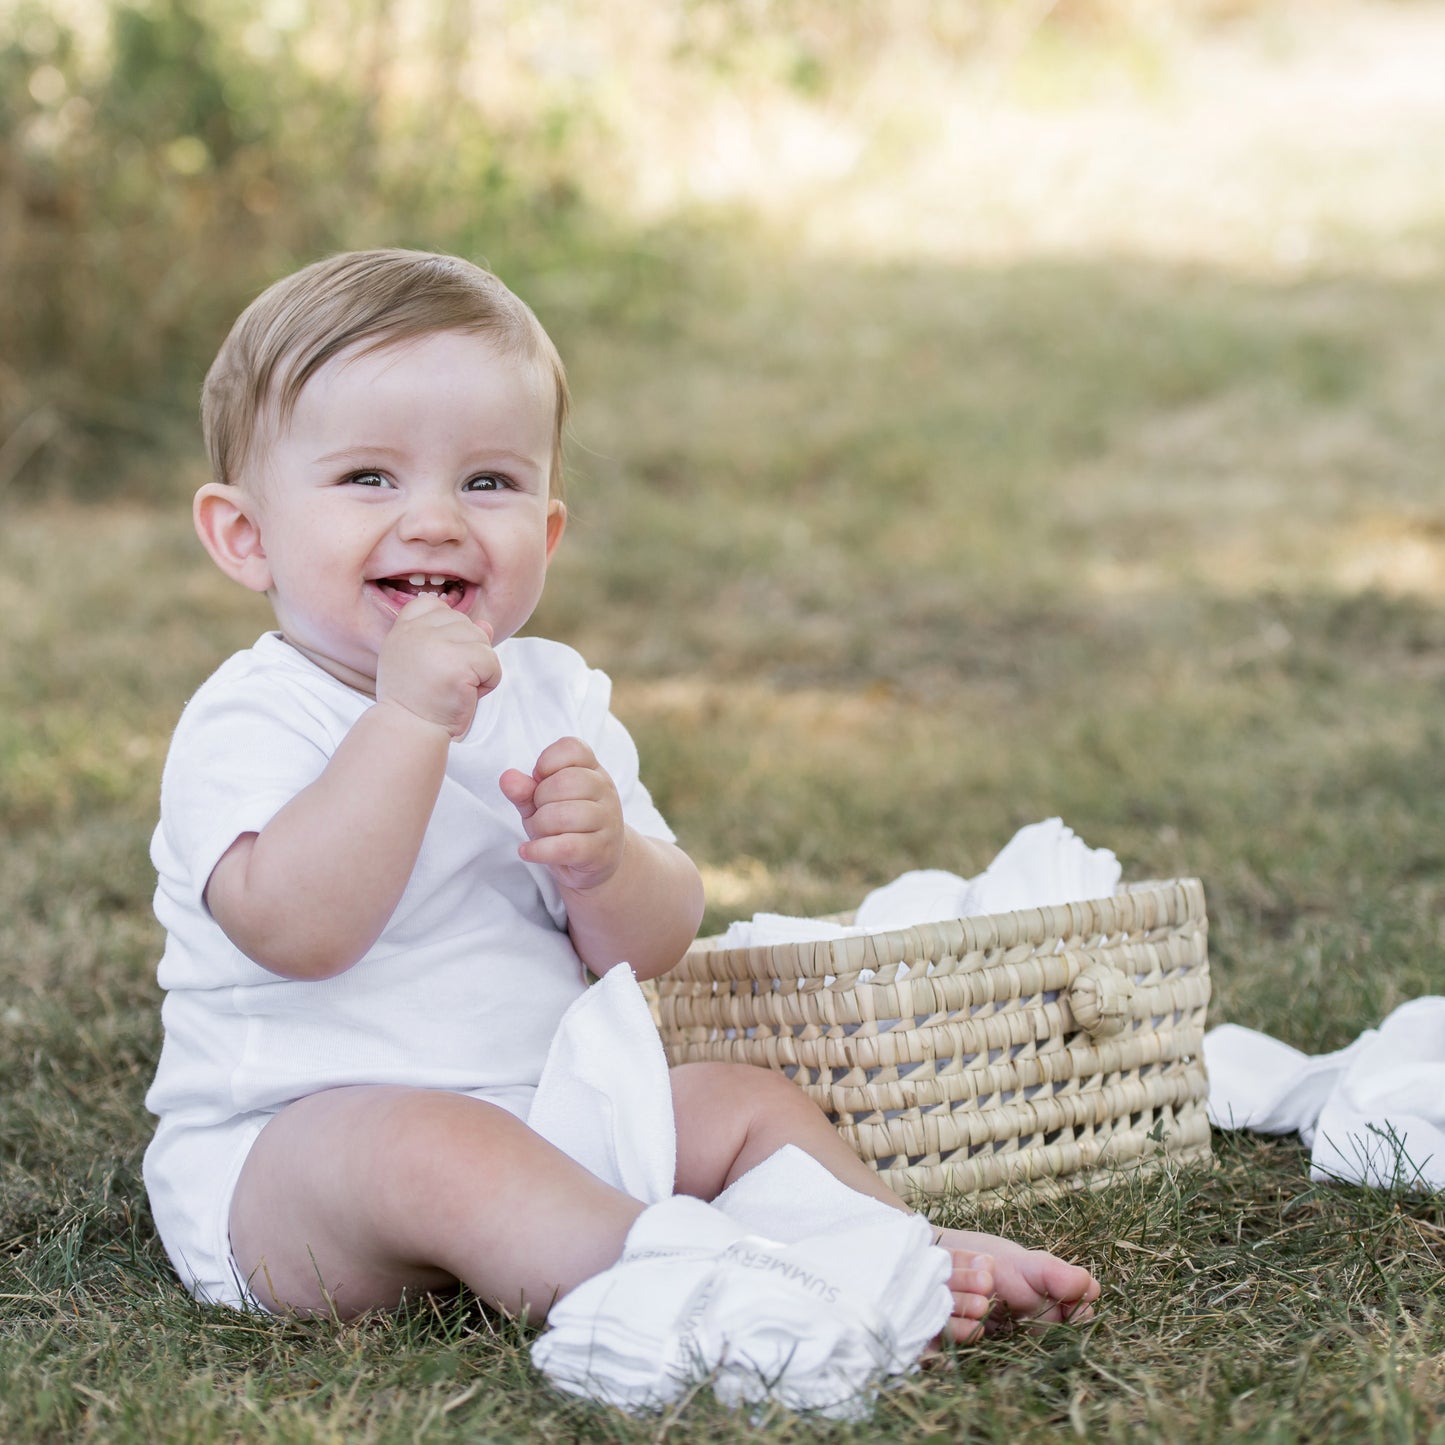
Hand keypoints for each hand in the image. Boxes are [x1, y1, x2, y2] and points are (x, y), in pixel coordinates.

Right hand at [375, 595, 500, 737]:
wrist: (410, 730)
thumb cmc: (418, 699)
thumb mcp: (428, 661)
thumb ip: (452, 637)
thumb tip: (485, 624)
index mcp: (404, 627)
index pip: (434, 604)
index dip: (446, 631)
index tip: (435, 659)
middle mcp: (417, 630)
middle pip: (466, 624)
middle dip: (467, 654)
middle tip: (444, 680)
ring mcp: (437, 643)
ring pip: (482, 641)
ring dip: (479, 669)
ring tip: (454, 688)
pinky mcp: (458, 662)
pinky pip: (492, 663)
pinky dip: (488, 683)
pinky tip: (465, 694)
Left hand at [499, 737, 624, 891]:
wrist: (598, 861)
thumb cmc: (567, 825)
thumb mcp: (541, 804)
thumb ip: (524, 790)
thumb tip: (507, 778)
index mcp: (592, 771)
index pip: (573, 748)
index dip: (547, 761)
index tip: (540, 780)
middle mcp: (605, 791)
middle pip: (566, 782)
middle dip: (540, 799)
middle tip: (540, 812)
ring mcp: (607, 822)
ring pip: (565, 816)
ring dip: (540, 826)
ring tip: (539, 834)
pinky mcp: (601, 851)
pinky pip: (566, 847)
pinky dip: (539, 850)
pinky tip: (528, 851)